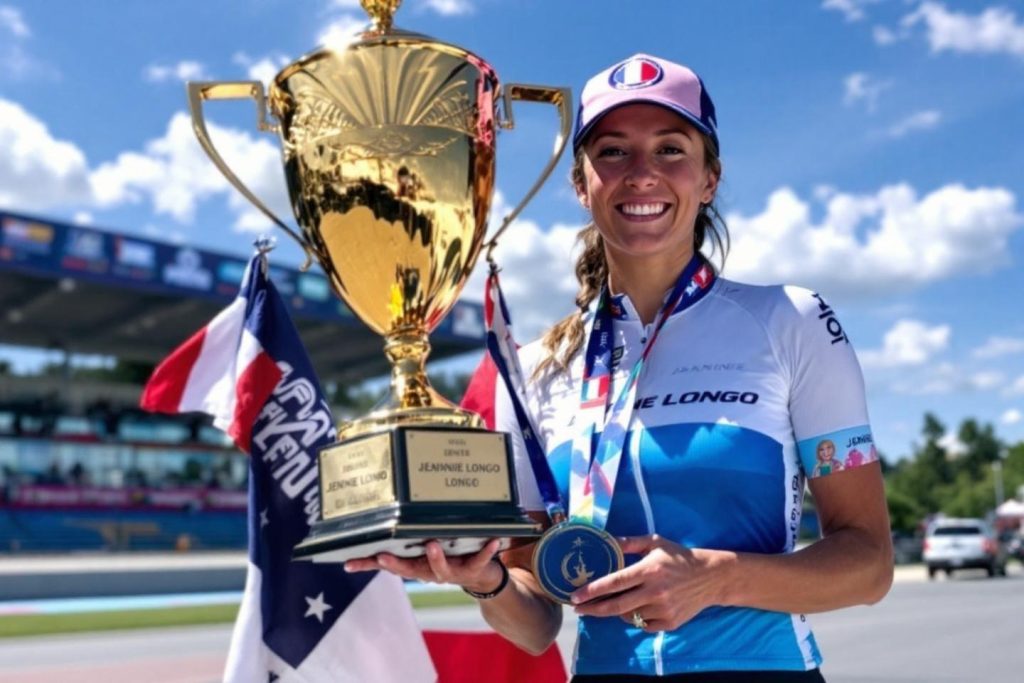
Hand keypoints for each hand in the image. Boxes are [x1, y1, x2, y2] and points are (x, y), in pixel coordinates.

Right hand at [344, 539, 505, 593]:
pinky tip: (493, 540)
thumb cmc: (449, 558)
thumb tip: (375, 526)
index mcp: (417, 565)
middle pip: (410, 570)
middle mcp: (431, 572)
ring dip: (436, 559)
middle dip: (396, 564)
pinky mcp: (475, 568)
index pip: (388, 565)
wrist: (483, 579)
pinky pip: (480, 560)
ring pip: (442, 569)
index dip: (368, 565)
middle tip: (383, 556)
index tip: (349, 562)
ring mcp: (453, 572)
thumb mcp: (424, 551)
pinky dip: (486, 551)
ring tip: (432, 545)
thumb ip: (404, 540)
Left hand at [569, 534, 726, 631]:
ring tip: (613, 602)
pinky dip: (635, 618)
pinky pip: (643, 625)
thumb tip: (606, 540)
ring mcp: (663, 610)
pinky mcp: (670, 623)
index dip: (592, 590)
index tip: (575, 596)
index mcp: (649, 570)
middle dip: (593, 609)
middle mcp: (655, 592)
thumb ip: (630, 542)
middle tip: (578, 609)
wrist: (710, 577)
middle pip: (616, 606)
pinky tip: (635, 608)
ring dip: (617, 611)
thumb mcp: (655, 542)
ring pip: (628, 616)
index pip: (614, 583)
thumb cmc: (679, 557)